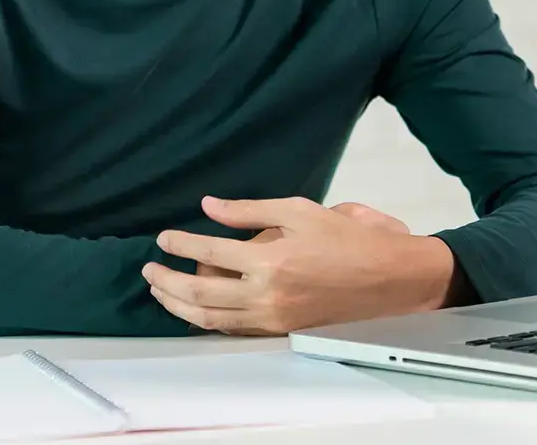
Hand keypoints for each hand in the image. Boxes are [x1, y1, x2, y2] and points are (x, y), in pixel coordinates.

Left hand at [144, 196, 452, 335]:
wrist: (387, 279)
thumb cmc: (347, 239)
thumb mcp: (299, 210)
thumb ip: (249, 211)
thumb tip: (208, 206)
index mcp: (269, 260)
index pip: (208, 252)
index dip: (180, 244)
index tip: (163, 238)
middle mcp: (264, 294)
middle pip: (198, 292)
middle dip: (166, 281)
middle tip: (149, 270)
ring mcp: (271, 317)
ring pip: (209, 318)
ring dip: (178, 305)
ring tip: (160, 292)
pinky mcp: (279, 330)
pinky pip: (231, 330)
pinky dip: (205, 321)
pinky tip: (193, 311)